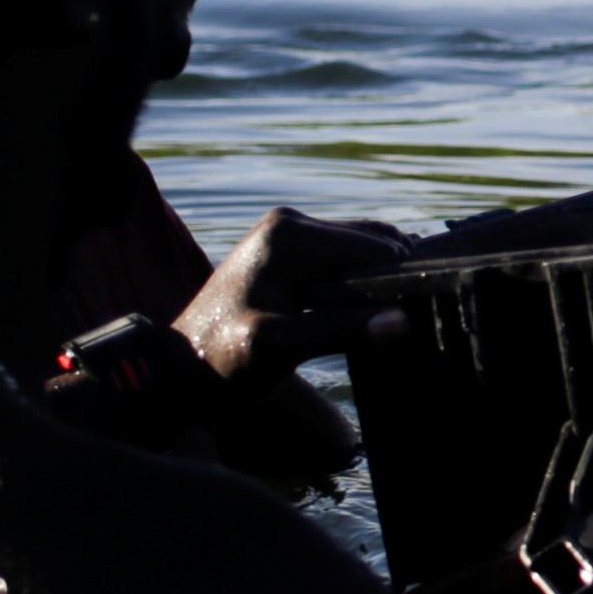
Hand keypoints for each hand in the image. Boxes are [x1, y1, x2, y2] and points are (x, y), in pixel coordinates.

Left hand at [177, 208, 409, 385]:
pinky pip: (343, 259)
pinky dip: (361, 282)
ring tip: (382, 323)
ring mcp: (288, 234)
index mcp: (289, 235)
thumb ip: (339, 330)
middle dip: (389, 280)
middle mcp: (290, 222)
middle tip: (398, 326)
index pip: (374, 245)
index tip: (412, 320)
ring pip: (362, 251)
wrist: (180, 371)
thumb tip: (402, 323)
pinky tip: (363, 314)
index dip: (399, 280)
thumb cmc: (224, 361)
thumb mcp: (281, 348)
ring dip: (377, 282)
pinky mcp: (290, 251)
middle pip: (371, 243)